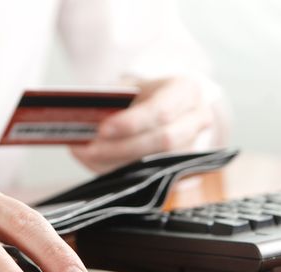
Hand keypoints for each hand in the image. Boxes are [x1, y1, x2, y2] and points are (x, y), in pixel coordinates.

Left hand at [71, 77, 221, 172]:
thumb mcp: (127, 87)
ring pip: (158, 163)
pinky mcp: (182, 167)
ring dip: (119, 163)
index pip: (162, 111)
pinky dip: (121, 172)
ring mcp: (194, 146)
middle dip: (122, 147)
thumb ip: (110, 102)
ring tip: (89, 156)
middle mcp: (197, 119)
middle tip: (90, 148)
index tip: (103, 129)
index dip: (131, 123)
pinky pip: (151, 176)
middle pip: (164, 140)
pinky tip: (99, 164)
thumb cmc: (141, 94)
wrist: (161, 105)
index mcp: (186, 90)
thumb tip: (83, 124)